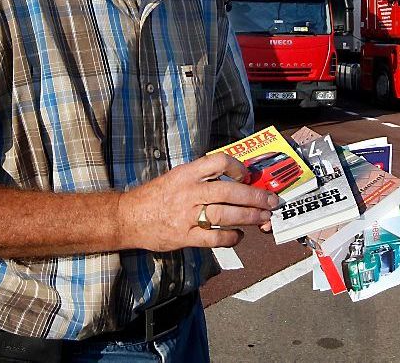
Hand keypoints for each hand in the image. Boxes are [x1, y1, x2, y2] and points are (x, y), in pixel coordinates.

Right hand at [118, 153, 278, 251]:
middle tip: (271, 201)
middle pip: (229, 191)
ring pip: (225, 214)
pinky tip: (239, 235)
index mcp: (186, 173)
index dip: (238, 167)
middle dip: (255, 196)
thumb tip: (232, 179)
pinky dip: (231, 237)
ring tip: (263, 218)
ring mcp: (186, 215)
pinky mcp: (185, 236)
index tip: (248, 175)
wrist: (128, 217)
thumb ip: (200, 176)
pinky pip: (214, 237)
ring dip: (249, 217)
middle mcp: (188, 192)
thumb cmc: (155, 196)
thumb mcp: (176, 177)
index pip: (218, 162)